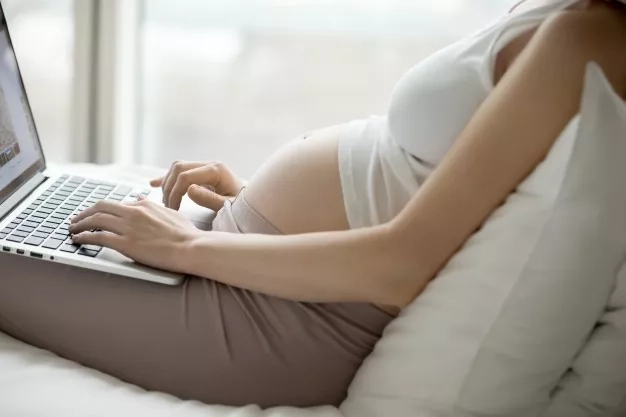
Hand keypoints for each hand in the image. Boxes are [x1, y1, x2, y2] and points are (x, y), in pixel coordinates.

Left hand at [69, 200, 199, 272]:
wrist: (190, 247)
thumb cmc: (185, 234)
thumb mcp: (170, 212)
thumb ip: (153, 206)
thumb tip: (140, 198)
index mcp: (144, 205)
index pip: (116, 204)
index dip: (101, 209)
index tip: (94, 215)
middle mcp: (133, 212)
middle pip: (100, 207)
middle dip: (84, 213)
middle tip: (76, 220)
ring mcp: (128, 228)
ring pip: (95, 220)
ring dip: (80, 225)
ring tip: (72, 230)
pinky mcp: (126, 243)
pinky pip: (98, 237)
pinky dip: (84, 237)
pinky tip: (78, 240)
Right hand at [150, 161, 245, 210]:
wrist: (253, 203)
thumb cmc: (244, 207)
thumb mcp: (230, 207)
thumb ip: (210, 199)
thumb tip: (188, 190)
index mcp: (216, 170)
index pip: (186, 176)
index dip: (175, 193)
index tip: (174, 210)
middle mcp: (210, 164)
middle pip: (178, 168)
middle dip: (169, 188)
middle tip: (169, 207)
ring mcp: (205, 166)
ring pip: (177, 167)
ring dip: (167, 183)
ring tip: (166, 202)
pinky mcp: (202, 173)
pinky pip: (181, 171)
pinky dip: (167, 178)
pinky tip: (153, 183)